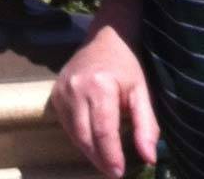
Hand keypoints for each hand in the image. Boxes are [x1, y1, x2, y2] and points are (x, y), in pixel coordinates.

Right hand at [50, 26, 158, 177]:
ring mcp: (61, 91)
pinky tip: (93, 142)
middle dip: (99, 159)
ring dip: (89, 151)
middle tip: (114, 172)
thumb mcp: (143, 92)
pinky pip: (66, 125)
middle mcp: (75, 89)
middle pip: (84, 137)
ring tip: (106, 160)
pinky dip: (80, 138)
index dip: (110, 156)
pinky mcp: (54, 94)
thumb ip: (146, 125)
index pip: (102, 131)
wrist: (105, 38)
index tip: (119, 173)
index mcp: (99, 87)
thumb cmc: (127, 65)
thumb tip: (149, 158)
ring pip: (73, 134)